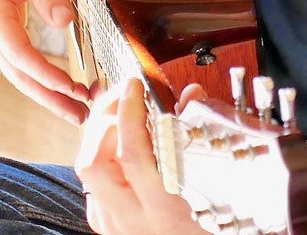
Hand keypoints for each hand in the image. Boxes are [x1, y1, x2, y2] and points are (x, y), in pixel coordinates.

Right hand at [0, 0, 91, 121]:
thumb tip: (66, 21)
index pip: (22, 56)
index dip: (48, 75)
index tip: (74, 89)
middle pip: (20, 76)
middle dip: (51, 99)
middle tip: (81, 116)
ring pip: (20, 75)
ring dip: (47, 94)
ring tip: (76, 110)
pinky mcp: (2, 38)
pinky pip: (21, 65)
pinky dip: (41, 80)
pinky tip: (60, 89)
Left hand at [76, 81, 208, 234]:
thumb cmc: (215, 228)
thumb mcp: (220, 189)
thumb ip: (202, 138)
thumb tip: (190, 96)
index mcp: (165, 211)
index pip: (133, 155)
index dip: (129, 114)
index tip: (135, 87)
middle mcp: (132, 220)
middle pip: (93, 162)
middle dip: (104, 119)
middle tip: (123, 95)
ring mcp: (113, 224)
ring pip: (86, 170)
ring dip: (99, 134)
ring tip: (120, 114)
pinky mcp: (105, 224)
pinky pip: (92, 185)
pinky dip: (102, 157)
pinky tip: (119, 146)